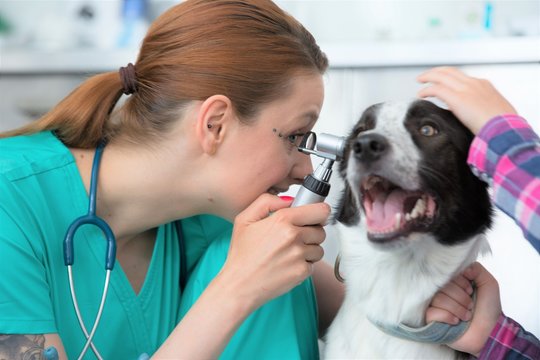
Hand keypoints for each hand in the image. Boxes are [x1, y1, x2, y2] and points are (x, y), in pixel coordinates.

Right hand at [220, 194, 329, 310]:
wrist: (239, 285)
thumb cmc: (241, 255)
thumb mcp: (245, 219)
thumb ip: (266, 202)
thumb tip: (289, 200)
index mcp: (282, 220)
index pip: (321, 210)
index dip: (318, 213)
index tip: (313, 217)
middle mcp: (293, 236)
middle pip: (321, 230)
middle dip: (311, 233)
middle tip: (294, 238)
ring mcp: (299, 255)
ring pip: (319, 248)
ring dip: (309, 250)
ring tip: (289, 254)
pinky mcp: (302, 272)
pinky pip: (313, 264)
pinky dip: (304, 265)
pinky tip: (288, 265)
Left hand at [417, 66, 516, 133]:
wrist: (504, 128)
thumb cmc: (502, 125)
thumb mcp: (495, 110)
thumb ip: (482, 108)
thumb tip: (474, 116)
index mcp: (484, 85)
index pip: (462, 77)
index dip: (449, 77)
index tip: (443, 81)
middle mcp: (473, 83)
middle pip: (450, 71)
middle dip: (436, 71)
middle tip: (426, 76)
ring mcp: (465, 89)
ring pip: (441, 76)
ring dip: (428, 77)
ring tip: (420, 81)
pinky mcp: (457, 98)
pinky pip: (436, 89)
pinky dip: (426, 90)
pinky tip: (421, 94)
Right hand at [426, 262, 501, 356]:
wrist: (490, 332)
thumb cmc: (488, 309)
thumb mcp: (488, 283)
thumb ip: (477, 269)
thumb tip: (463, 268)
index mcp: (452, 283)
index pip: (447, 274)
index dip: (461, 283)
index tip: (471, 291)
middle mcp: (442, 292)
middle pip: (442, 287)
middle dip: (461, 298)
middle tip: (470, 306)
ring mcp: (435, 305)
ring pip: (438, 299)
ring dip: (458, 309)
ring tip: (467, 316)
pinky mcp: (432, 319)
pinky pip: (432, 312)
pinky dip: (448, 316)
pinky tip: (456, 321)